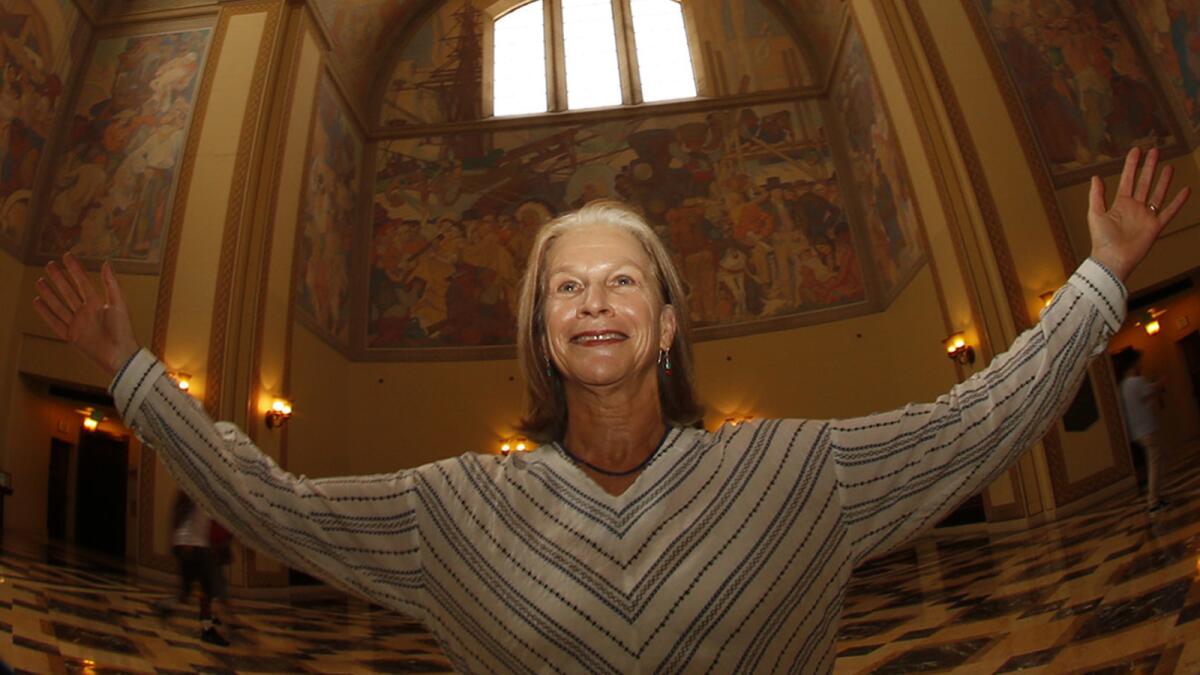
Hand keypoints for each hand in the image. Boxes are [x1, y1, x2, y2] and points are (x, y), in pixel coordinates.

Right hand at [33, 253, 139, 376]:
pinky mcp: (71, 335)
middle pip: (69, 291)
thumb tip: (106, 263)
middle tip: (49, 264)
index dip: (75, 269)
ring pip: (59, 305)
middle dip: (59, 278)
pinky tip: (37, 301)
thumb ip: (111, 284)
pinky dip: (45, 312)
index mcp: (98, 303)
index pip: (83, 282)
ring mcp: (77, 323)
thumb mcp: (119, 303)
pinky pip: (55, 322)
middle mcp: (86, 312)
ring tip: (40, 281)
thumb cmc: (123, 329)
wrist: (119, 354)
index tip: (66, 256)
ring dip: (49, 293)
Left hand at [1088, 147, 1189, 280]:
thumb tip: (1095, 177)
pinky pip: (1169, 212)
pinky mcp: (1155, 226)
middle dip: (1149, 167)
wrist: (1113, 259)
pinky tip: (1186, 190)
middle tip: (1155, 151)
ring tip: (1169, 166)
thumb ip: (1096, 195)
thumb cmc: (1101, 240)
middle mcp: (1135, 208)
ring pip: (1157, 194)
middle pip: (1144, 183)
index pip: (1127, 179)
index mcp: (1120, 204)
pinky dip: (1178, 202)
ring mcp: (1146, 216)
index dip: (1131, 165)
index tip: (1136, 150)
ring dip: (1163, 180)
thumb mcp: (1095, 214)